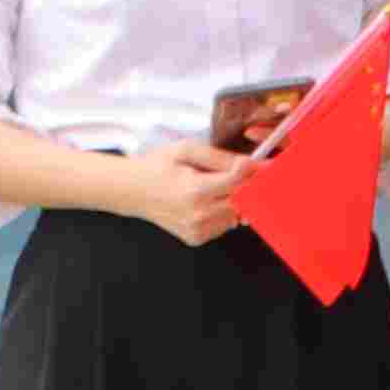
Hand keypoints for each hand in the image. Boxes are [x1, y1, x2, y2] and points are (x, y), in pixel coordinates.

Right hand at [138, 141, 259, 246]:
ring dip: (234, 200)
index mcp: (195, 191)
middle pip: (243, 201)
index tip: (256, 164)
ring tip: (214, 188)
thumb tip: (251, 165)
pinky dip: (224, 213)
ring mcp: (197, 230)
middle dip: (246, 186)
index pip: (240, 183)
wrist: (133, 191)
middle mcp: (198, 215)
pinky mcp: (196, 238)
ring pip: (238, 214)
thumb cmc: (158, 166)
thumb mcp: (187, 150)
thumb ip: (221, 158)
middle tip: (235, 174)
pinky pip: (225, 225)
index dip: (252, 171)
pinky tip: (207, 202)